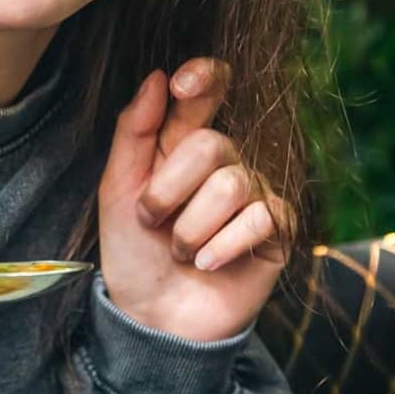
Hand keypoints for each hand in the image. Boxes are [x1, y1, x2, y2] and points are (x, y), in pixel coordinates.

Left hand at [96, 59, 291, 343]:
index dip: (204, 77)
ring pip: (232, 186)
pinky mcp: (277, 229)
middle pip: (213, 144)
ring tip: (181, 252)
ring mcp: (254, 193)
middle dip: (170, 189)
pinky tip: (209, 264)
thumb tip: (157, 77)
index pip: (208, 90)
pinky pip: (259, 219)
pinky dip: (223, 247)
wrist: (154, 317)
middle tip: (153, 222)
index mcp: (183, 143)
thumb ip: (134, 131)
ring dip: (192, 229)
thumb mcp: (117, 190)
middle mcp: (224, 162)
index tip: (182, 85)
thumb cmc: (133, 252)